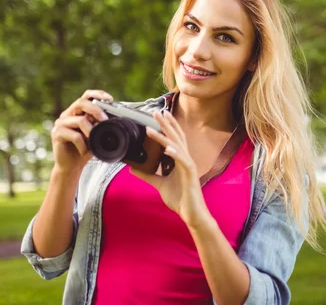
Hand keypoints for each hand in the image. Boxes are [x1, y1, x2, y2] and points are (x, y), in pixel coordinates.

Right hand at [50, 90, 112, 175]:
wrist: (71, 167)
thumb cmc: (84, 150)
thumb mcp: (96, 136)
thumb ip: (100, 126)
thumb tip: (112, 119)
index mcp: (78, 112)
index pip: (86, 96)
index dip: (98, 94)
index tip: (110, 99)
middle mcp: (68, 114)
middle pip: (81, 103)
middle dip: (96, 110)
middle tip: (105, 120)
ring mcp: (61, 123)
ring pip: (80, 120)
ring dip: (91, 131)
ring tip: (94, 142)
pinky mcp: (56, 134)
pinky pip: (74, 135)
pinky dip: (83, 144)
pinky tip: (84, 152)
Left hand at [130, 111, 211, 228]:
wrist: (191, 214)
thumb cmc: (180, 198)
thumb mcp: (159, 184)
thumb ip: (148, 175)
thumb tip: (133, 168)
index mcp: (180, 160)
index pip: (174, 138)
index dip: (168, 126)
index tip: (160, 115)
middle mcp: (185, 159)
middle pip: (176, 137)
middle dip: (166, 124)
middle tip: (156, 112)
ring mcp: (188, 166)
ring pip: (177, 146)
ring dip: (165, 136)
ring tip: (154, 127)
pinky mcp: (190, 175)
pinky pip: (182, 161)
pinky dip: (175, 154)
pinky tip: (167, 148)